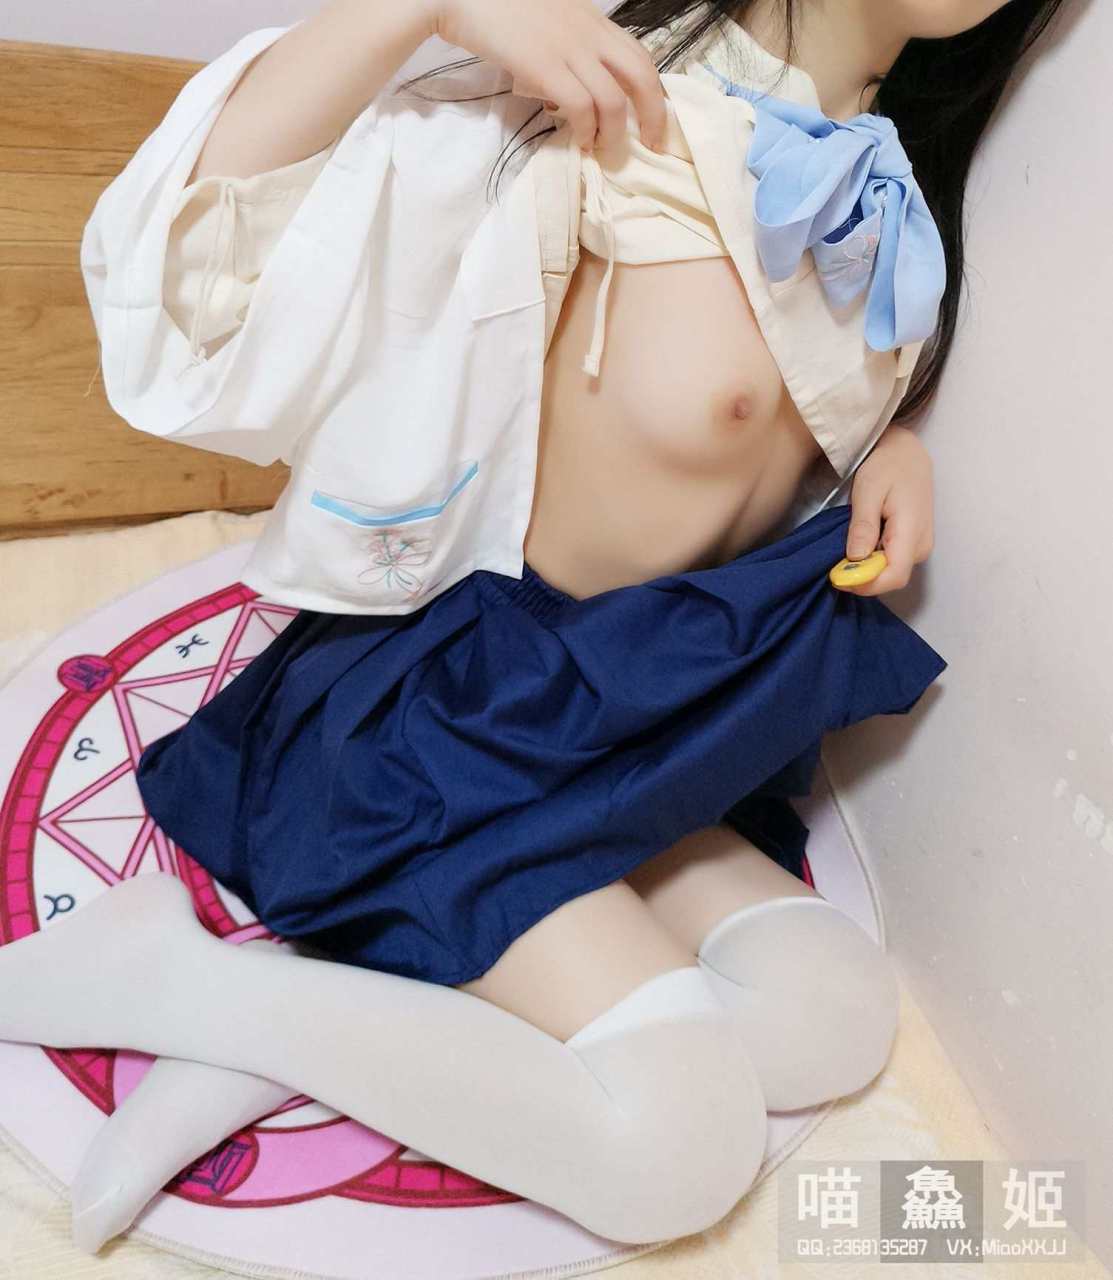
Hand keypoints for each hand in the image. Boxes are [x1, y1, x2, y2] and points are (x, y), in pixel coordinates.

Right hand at [432, 0, 667, 153]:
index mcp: (593, 20)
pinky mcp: (545, 66)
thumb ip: (572, 43)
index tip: (655, 118)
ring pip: (614, 100)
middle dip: (654, 116)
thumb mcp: (551, 17)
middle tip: (652, 145)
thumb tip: (579, 80)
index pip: (640, 55)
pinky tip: (581, 140)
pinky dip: (586, 129)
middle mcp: (589, 32)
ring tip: (604, 149)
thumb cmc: (499, 7)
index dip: (655, 91)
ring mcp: (568, 48)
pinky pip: (582, 107)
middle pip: (641, 76)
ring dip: (615, 133)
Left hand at [838, 425, 933, 596]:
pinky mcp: (913, 544)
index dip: (865, 583)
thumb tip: (855, 558)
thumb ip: (863, 526)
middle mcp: (921, 546)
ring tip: (845, 550)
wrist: (907, 454)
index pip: (893, 576)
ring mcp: (920, 547)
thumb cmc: (887, 467)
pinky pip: (891, 562)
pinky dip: (872, 560)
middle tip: (834, 563)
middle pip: (890, 579)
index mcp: (912, 533)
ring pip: (889, 573)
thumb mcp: (868, 491)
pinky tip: (859, 545)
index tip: (838, 577)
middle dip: (862, 577)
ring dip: (865, 569)